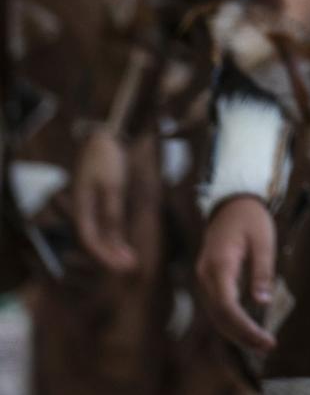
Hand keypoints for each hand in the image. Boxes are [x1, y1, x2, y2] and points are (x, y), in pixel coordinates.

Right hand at [73, 129, 137, 272]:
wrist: (105, 135)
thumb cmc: (108, 159)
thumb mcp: (113, 187)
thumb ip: (112, 214)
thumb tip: (114, 241)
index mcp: (81, 209)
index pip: (91, 241)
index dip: (107, 257)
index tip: (125, 267)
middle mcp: (82, 211)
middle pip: (94, 241)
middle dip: (112, 257)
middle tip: (132, 268)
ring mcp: (89, 206)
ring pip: (99, 235)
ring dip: (114, 248)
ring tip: (131, 260)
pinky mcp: (98, 201)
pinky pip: (103, 225)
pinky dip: (114, 236)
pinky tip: (124, 243)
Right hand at [197, 197, 278, 351]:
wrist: (231, 203)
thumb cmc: (250, 219)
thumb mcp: (263, 241)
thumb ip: (262, 271)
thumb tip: (263, 302)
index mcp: (219, 265)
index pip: (227, 306)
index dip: (244, 326)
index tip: (265, 339)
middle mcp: (206, 275)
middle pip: (219, 315)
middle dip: (242, 334)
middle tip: (268, 346)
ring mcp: (205, 278)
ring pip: (216, 313)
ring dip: (236, 331)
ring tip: (261, 343)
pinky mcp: (210, 280)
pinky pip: (218, 305)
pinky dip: (231, 320)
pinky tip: (248, 329)